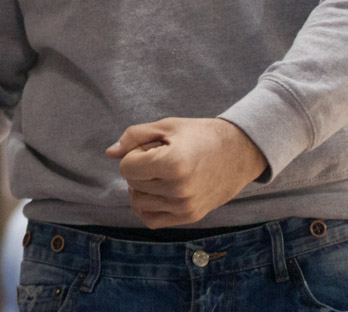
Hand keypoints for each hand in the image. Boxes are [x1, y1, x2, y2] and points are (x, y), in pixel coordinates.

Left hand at [105, 117, 267, 227]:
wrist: (238, 152)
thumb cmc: (199, 135)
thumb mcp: (166, 126)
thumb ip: (134, 137)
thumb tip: (110, 153)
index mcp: (173, 164)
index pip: (126, 168)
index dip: (133, 154)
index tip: (152, 148)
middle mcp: (179, 190)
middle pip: (132, 184)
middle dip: (139, 169)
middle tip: (161, 158)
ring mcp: (185, 207)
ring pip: (138, 203)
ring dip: (142, 188)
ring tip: (162, 174)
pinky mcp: (190, 217)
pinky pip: (152, 220)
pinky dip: (148, 207)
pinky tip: (158, 191)